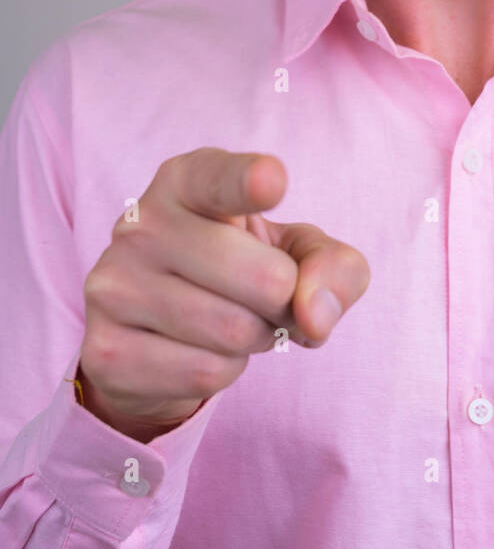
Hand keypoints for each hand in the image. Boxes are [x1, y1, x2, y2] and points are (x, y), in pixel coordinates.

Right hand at [78, 147, 369, 441]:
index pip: (219, 177)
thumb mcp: (298, 253)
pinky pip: (206, 371)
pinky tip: (199, 349)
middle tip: (269, 299)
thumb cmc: (242, 271)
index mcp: (186, 180)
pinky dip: (226, 370)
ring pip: (235, 331)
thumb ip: (334, 266)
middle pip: (265, 278)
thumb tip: (314, 315)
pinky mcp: (105, 348)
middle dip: (287, 302)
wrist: (157, 335)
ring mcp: (113, 286)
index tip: (272, 180)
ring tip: (233, 320)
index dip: (249, 181)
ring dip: (258, 338)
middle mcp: (140, 224)